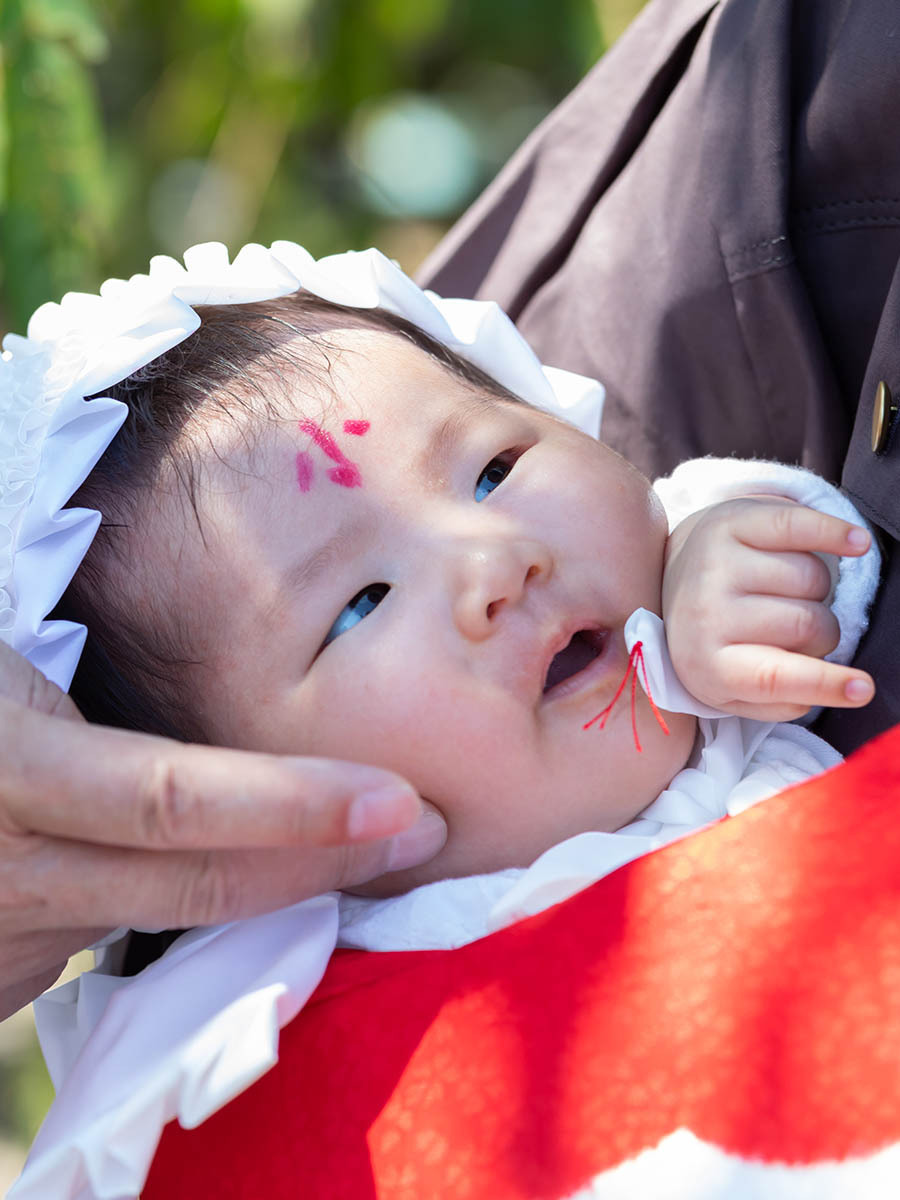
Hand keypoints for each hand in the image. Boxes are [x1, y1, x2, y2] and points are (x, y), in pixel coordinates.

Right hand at [0, 642, 444, 1019]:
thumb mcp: (4, 629)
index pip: (166, 802)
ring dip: (274, 891)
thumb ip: (55, 641)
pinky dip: (194, 902)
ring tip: (366, 846)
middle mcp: (2, 864)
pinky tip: (259, 864)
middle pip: (190, 879)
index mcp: (2, 768)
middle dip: (319, 864)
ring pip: (166, 916)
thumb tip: (143, 565)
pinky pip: (118, 930)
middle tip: (426, 831)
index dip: (290, 808)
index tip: (397, 801)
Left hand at [662, 497, 875, 720]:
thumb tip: (832, 688)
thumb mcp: (735, 690)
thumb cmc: (719, 642)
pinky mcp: (730, 523)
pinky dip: (834, 533)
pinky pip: (798, 525)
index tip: (863, 689)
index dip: (823, 683)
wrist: (670, 580)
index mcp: (705, 665)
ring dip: (818, 592)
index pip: (772, 677)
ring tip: (787, 596)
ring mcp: (715, 563)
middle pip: (809, 625)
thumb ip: (782, 702)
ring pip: (813, 579)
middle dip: (823, 634)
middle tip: (797, 632)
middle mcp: (704, 613)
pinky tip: (856, 543)